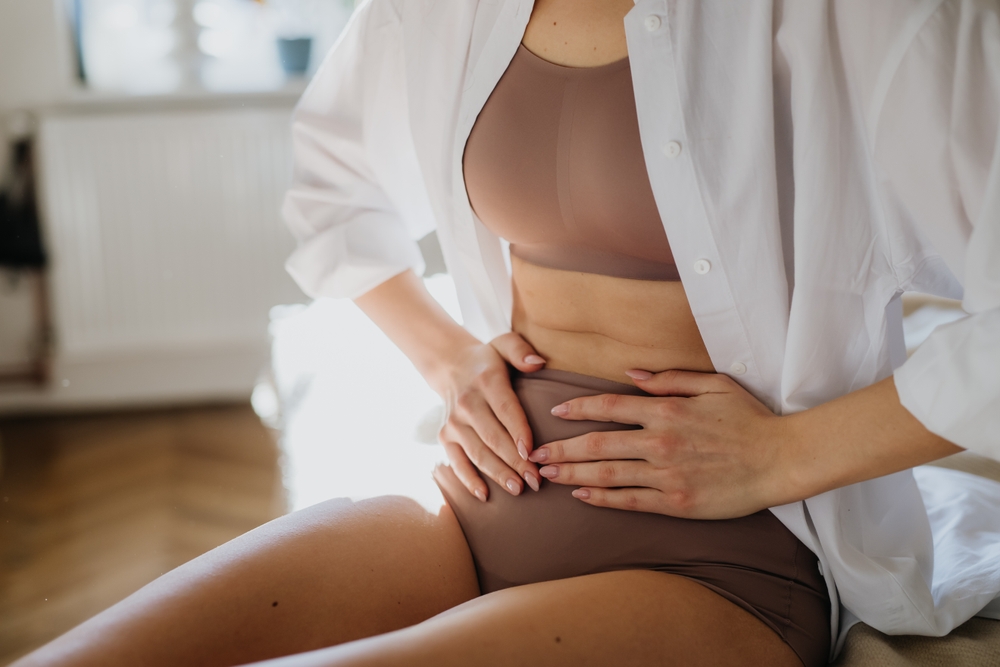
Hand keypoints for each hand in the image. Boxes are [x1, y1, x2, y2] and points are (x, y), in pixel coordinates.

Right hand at [430, 333, 546, 501]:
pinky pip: (456, 461)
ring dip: (498, 473)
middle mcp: (467, 403)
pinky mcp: (445, 436)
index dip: (518, 431)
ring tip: (519, 489)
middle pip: (493, 437)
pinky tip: (484, 495)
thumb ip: (520, 350)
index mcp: (486, 381)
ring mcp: (454, 422)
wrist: (450, 366)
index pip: (505, 409)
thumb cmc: (489, 360)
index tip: (532, 452)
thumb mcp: (504, 344)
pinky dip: (468, 480)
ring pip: (478, 453)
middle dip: (515, 461)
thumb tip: (537, 363)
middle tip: (536, 480)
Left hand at [528, 369, 790, 518]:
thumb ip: (671, 378)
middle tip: (534, 452)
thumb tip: (633, 373)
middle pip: (597, 444)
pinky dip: (601, 498)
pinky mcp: (675, 503)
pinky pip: (629, 501)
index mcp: (666, 410)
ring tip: (546, 473)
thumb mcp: (714, 385)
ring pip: (606, 475)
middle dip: (560, 448)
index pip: (609, 406)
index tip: (556, 412)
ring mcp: (666, 474)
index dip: (578, 409)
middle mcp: (659, 442)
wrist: (780, 459)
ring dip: (571, 474)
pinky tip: (581, 495)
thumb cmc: (750, 419)